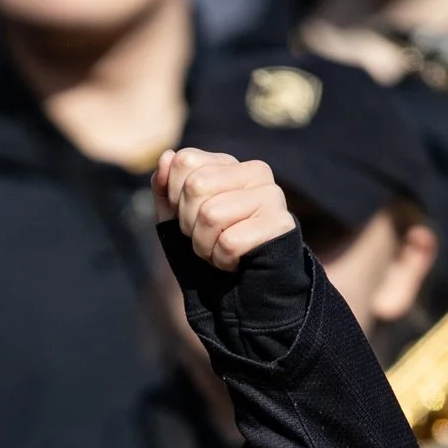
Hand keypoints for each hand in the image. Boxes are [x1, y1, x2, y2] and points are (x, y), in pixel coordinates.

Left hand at [152, 148, 294, 271]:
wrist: (244, 291)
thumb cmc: (211, 247)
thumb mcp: (178, 218)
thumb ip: (167, 188)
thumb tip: (166, 156)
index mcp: (230, 164)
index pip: (185, 161)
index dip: (174, 197)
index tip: (191, 217)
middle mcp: (256, 172)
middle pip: (196, 185)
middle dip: (189, 223)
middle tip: (208, 237)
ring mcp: (272, 196)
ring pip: (211, 214)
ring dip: (205, 245)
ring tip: (220, 249)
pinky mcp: (280, 224)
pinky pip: (229, 242)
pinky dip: (223, 260)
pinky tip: (237, 261)